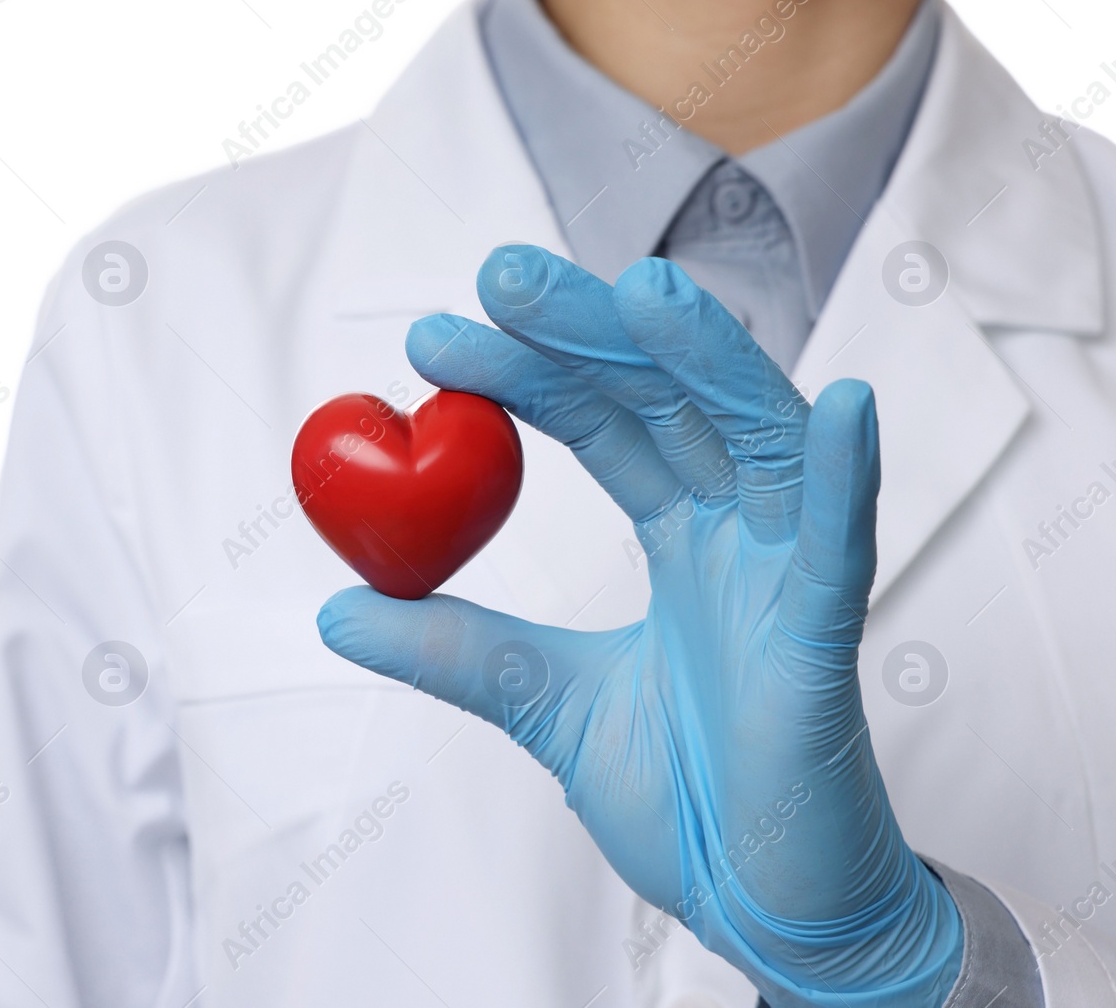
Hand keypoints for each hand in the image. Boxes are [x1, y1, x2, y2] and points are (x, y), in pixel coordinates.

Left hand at [317, 246, 962, 1006]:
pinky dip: (845, 474)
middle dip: (589, 334)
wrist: (760, 903)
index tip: (432, 340)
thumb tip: (336, 612)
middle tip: (496, 275)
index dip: (527, 374)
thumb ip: (455, 651)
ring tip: (642, 288)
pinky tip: (840, 402)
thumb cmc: (683, 794)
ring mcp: (787, 577)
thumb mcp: (540, 705)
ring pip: (755, 439)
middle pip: (668, 403)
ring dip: (705, 361)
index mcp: (681, 539)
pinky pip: (841, 548)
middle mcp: (738, 535)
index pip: (602, 424)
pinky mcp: (824, 642)